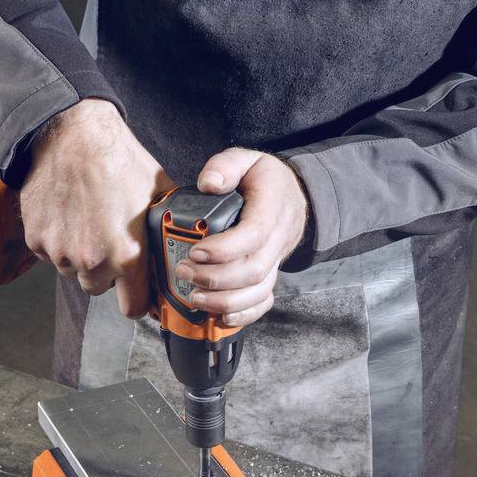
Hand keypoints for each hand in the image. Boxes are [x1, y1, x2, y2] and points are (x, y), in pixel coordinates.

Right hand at [19, 98, 169, 317]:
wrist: (71, 135)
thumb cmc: (116, 159)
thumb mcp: (158, 194)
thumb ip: (167, 229)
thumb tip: (181, 245)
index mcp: (127, 254)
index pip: (132, 308)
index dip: (135, 300)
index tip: (134, 290)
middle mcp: (92, 260)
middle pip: (98, 288)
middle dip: (105, 272)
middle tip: (108, 241)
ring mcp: (60, 252)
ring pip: (73, 271)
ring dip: (79, 256)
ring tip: (87, 221)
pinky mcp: (37, 241)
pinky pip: (50, 255)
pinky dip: (58, 241)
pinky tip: (68, 215)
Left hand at [174, 148, 309, 326]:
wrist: (292, 196)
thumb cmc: (264, 179)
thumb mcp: (246, 159)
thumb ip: (225, 166)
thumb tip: (208, 183)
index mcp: (272, 208)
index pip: (252, 235)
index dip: (224, 249)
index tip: (195, 250)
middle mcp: (278, 239)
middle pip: (253, 270)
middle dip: (215, 278)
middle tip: (184, 273)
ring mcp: (275, 260)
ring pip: (258, 291)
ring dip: (225, 301)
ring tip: (194, 297)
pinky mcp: (270, 275)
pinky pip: (263, 302)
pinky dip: (243, 315)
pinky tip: (219, 316)